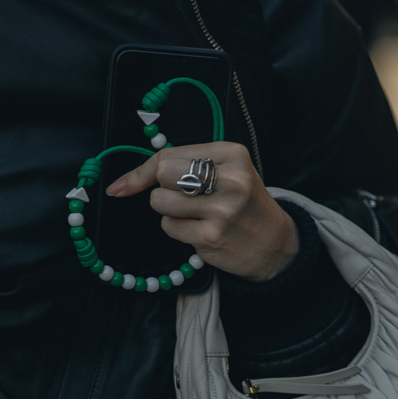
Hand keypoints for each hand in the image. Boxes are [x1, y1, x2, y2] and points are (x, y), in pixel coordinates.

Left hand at [106, 142, 298, 281]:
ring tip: (193, 213)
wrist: (275, 244)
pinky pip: (169, 227)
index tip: (122, 184)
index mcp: (232, 154)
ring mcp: (220, 210)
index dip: (142, 170)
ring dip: (167, 210)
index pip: (170, 155)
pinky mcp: (210, 237)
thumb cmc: (244, 204)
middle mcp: (229, 179)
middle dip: (160, 187)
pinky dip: (176, 229)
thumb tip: (127, 180)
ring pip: (160, 202)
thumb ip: (187, 164)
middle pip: (162, 174)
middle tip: (179, 196)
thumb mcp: (228, 171)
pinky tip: (198, 229)